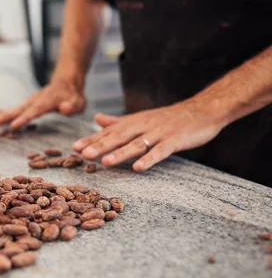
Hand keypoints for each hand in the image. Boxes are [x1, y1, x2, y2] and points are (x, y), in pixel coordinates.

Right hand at [0, 79, 85, 129]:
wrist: (67, 81)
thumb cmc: (74, 96)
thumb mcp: (79, 102)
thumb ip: (73, 106)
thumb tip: (65, 108)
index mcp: (48, 101)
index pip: (35, 111)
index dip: (25, 118)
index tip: (14, 125)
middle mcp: (37, 100)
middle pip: (21, 108)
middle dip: (7, 115)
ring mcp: (32, 101)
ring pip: (17, 108)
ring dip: (5, 114)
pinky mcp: (30, 103)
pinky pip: (18, 109)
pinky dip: (8, 114)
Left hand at [72, 99, 226, 170]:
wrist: (202, 110)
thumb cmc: (169, 117)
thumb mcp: (141, 118)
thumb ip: (118, 121)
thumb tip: (96, 118)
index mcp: (134, 122)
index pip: (109, 132)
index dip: (91, 139)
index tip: (74, 148)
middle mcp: (143, 126)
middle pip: (119, 137)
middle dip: (100, 146)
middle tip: (83, 154)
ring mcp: (159, 133)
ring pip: (137, 144)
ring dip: (121, 153)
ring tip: (105, 162)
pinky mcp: (175, 140)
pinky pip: (160, 151)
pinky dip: (149, 159)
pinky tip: (138, 168)